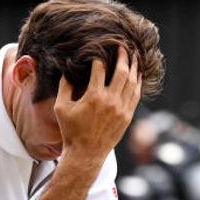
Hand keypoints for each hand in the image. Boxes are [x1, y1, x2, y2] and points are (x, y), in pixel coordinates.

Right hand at [54, 46, 141, 164]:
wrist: (86, 154)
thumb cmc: (71, 131)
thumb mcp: (61, 107)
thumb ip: (64, 86)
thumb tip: (67, 68)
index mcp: (94, 97)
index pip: (100, 68)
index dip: (99, 56)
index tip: (99, 48)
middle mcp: (111, 101)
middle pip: (121, 71)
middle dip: (123, 55)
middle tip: (122, 45)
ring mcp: (122, 109)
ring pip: (132, 82)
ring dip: (134, 66)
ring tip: (134, 55)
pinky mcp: (128, 116)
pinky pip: (136, 94)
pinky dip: (138, 82)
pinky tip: (137, 73)